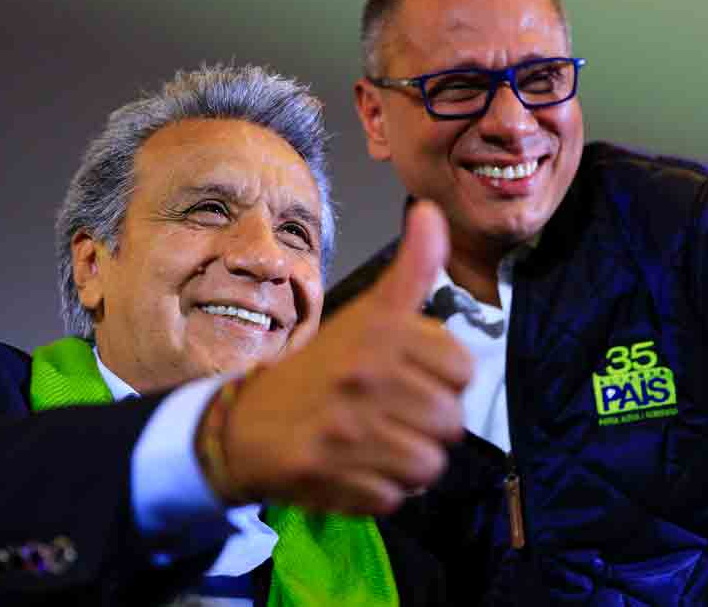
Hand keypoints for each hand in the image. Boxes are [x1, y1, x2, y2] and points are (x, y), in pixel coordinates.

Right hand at [218, 200, 471, 513]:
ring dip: (406, 462)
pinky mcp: (329, 474)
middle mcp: (362, 374)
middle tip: (388, 415)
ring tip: (374, 444)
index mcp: (379, 331)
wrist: (245, 424)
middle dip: (426, 424)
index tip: (409, 377)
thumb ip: (410, 269)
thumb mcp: (366, 313)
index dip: (443, 378)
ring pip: (428, 464)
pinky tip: (354, 468)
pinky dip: (379, 490)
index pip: (462, 367)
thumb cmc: (320, 368)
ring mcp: (344, 427)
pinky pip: (395, 497)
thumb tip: (430, 209)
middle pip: (451, 421)